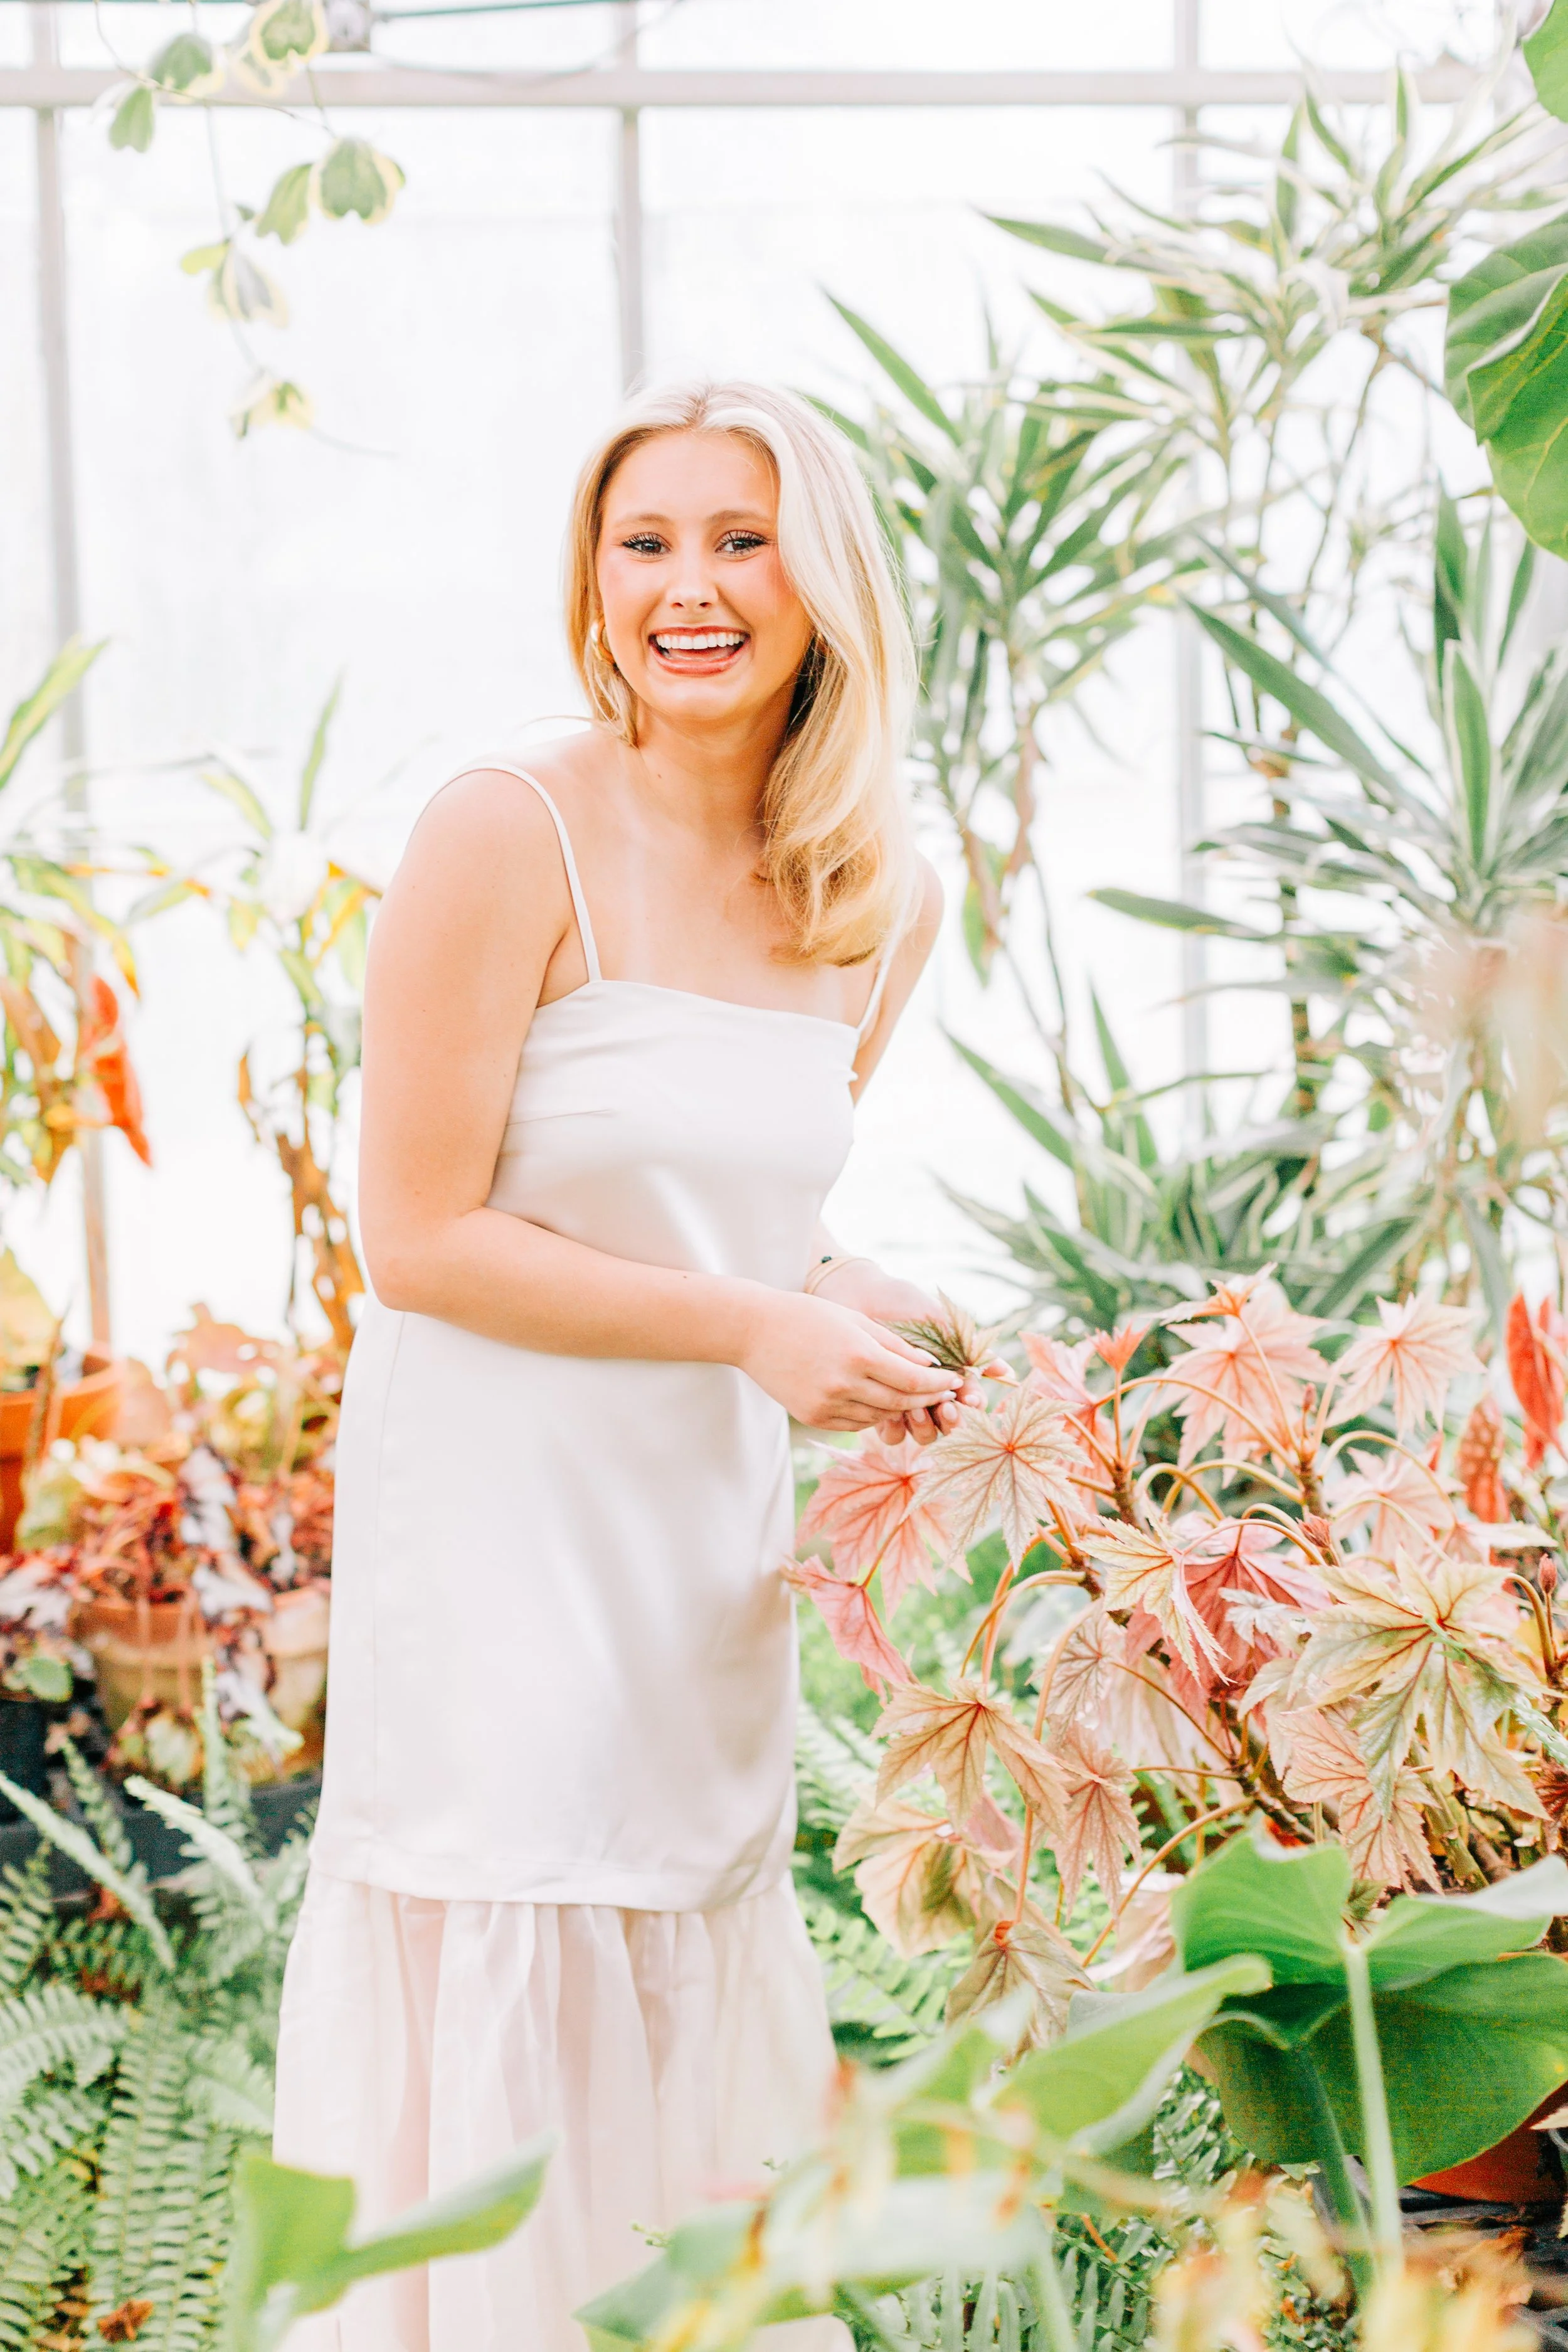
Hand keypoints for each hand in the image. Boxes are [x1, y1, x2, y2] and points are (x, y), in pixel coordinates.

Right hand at [735, 1289, 961, 1432]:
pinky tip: (877, 1400)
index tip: (954, 1381)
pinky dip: (872, 1413)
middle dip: (926, 1399)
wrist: (753, 1331)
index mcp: (859, 1354)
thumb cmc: (808, 1316)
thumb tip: (930, 1365)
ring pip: (879, 1416)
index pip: (913, 1380)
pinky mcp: (814, 1418)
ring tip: (912, 1396)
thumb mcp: (855, 1319)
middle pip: (901, 1402)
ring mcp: (827, 1405)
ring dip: (900, 1407)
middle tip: (943, 1393)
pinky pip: (855, 1422)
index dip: (938, 1384)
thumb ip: (894, 1344)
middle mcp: (844, 1384)